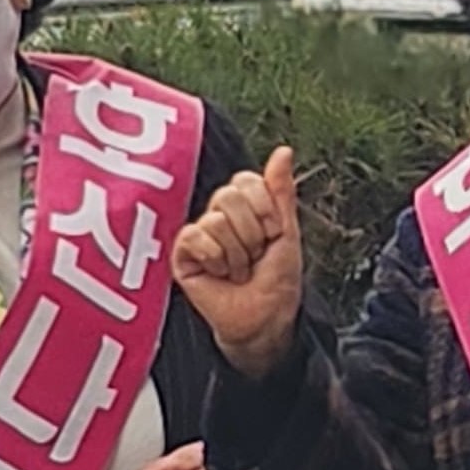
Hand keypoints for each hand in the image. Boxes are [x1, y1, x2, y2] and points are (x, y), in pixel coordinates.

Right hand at [171, 146, 303, 381]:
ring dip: (236, 253)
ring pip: (215, 220)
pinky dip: (214, 257)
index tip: (272, 234)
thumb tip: (283, 151)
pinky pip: (194, 236)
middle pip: (228, 196)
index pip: (246, 181)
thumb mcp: (287, 230)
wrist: (265, 319)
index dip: (264, 209)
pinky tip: (218, 273)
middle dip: (251, 233)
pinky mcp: (182, 254)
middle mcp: (219, 214)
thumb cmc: (277, 280)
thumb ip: (281, 190)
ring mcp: (199, 233)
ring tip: (237, 270)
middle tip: (254, 256)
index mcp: (244, 205)